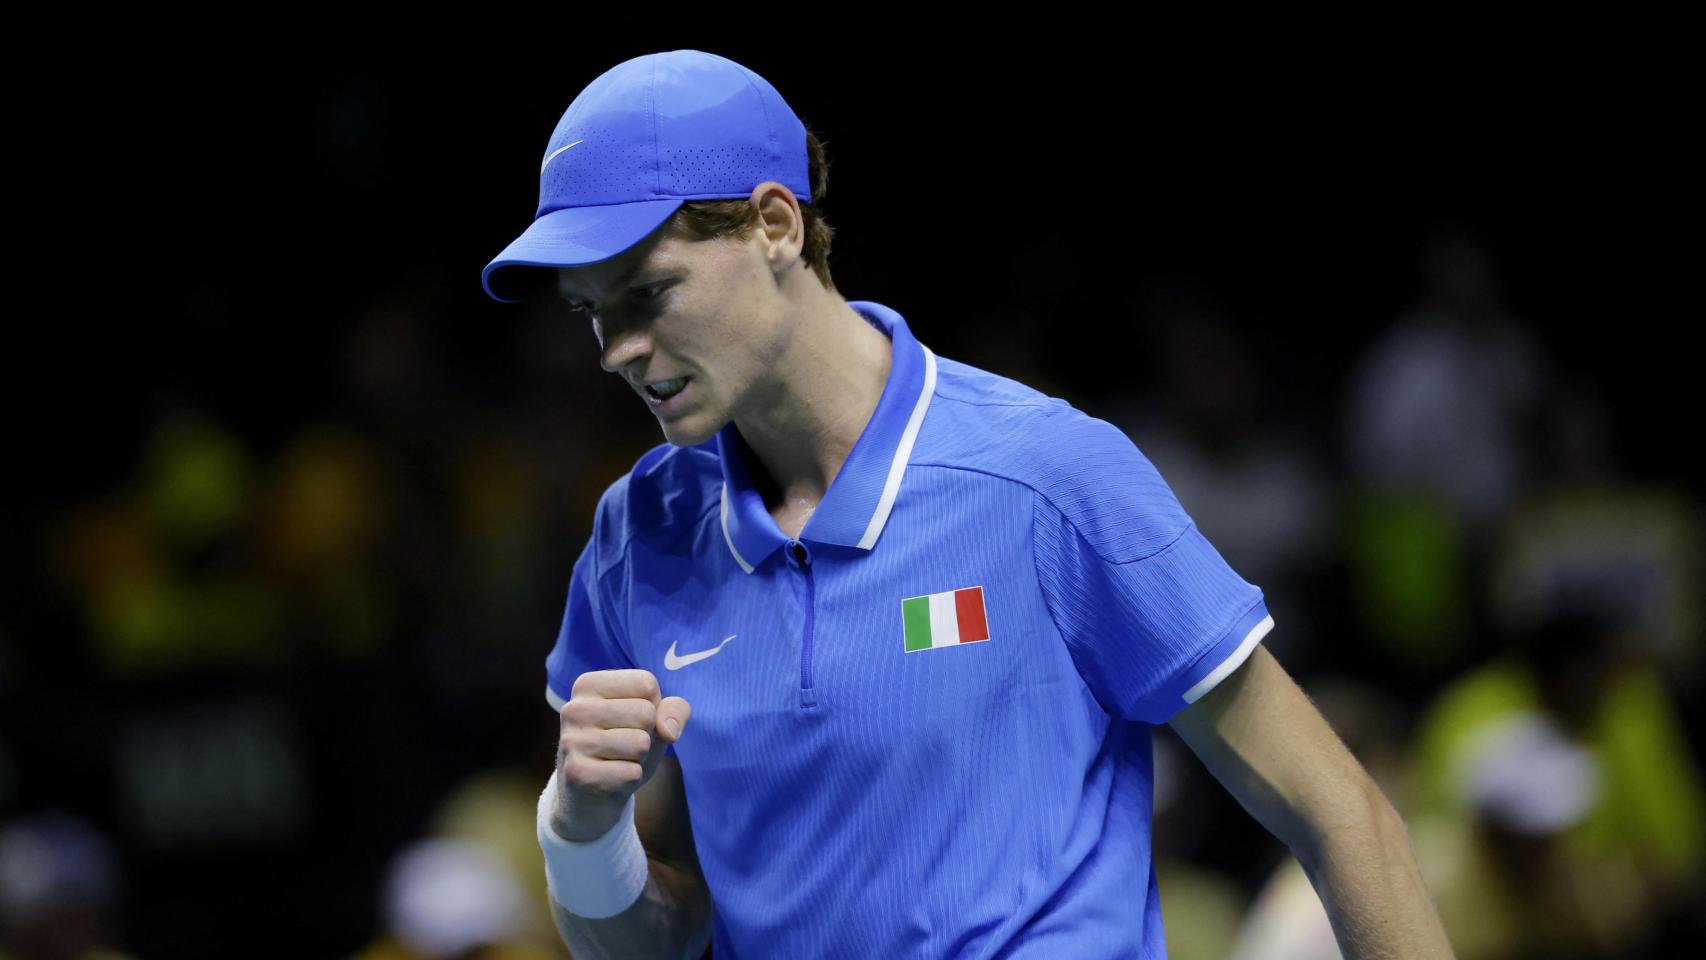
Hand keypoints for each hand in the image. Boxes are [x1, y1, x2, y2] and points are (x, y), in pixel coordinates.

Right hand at [552, 669, 690, 840]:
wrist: (592, 798)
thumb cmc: (625, 747)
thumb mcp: (654, 721)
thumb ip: (674, 710)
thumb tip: (669, 730)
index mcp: (588, 684)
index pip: (647, 684)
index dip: (652, 708)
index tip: (628, 721)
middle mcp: (574, 708)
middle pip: (646, 713)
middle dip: (646, 735)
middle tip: (623, 746)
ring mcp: (572, 741)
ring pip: (640, 743)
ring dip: (639, 758)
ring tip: (618, 761)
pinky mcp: (576, 773)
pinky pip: (631, 772)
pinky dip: (631, 779)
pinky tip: (611, 779)